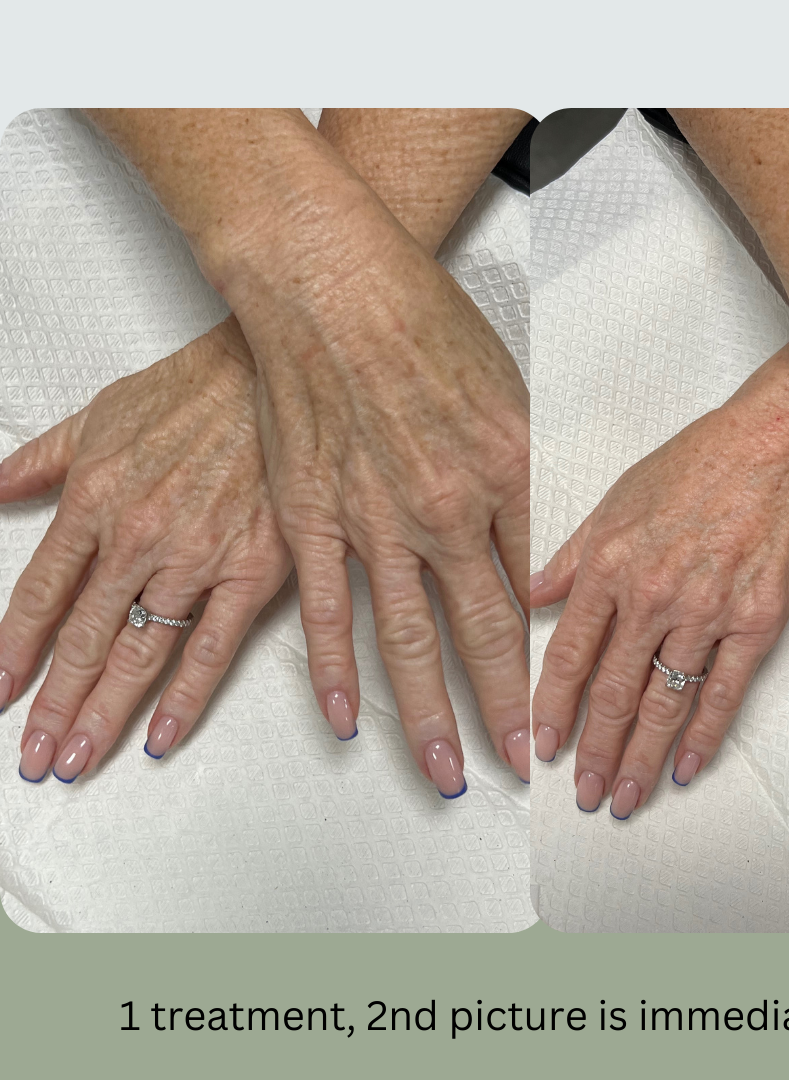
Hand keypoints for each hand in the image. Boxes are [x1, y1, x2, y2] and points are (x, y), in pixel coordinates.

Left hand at [1, 317, 291, 782]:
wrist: (273, 374)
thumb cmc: (198, 391)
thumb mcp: (100, 416)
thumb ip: (39, 460)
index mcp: (96, 500)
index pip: (41, 594)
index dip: (14, 649)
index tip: (0, 689)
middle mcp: (139, 538)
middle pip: (83, 640)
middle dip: (53, 706)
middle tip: (36, 753)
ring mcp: (196, 559)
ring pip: (138, 654)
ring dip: (102, 714)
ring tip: (77, 758)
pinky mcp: (252, 571)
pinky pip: (212, 647)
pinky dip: (184, 698)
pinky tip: (160, 734)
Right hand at [234, 208, 530, 792]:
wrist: (333, 285)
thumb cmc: (424, 324)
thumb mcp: (507, 393)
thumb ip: (523, 477)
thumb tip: (537, 543)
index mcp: (505, 476)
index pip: (537, 590)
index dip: (553, 655)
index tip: (565, 698)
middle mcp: (446, 509)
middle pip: (484, 632)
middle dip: (508, 709)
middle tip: (523, 765)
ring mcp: (375, 518)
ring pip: (409, 638)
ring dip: (430, 714)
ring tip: (447, 770)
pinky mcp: (313, 514)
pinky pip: (327, 606)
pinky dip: (334, 667)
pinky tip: (347, 715)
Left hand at [531, 339, 788, 817]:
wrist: (776, 442)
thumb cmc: (700, 462)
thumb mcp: (617, 498)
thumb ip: (571, 555)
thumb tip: (532, 595)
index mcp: (610, 565)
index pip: (569, 655)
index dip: (553, 708)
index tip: (544, 743)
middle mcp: (653, 595)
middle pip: (613, 692)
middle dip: (593, 751)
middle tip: (582, 792)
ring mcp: (707, 611)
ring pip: (664, 703)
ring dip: (641, 758)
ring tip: (624, 797)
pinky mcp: (757, 620)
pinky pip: (724, 692)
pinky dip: (704, 738)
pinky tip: (686, 768)